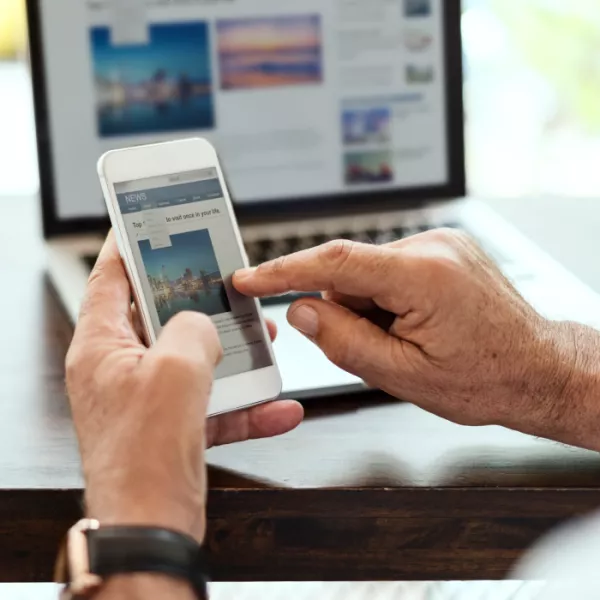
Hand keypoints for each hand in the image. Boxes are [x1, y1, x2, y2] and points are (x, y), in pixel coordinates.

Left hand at [66, 233, 302, 541]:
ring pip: (192, 358)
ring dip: (231, 352)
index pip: (110, 279)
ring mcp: (146, 399)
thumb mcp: (176, 369)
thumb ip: (194, 329)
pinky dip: (244, 403)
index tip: (151, 227)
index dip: (130, 247)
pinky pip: (212, 403)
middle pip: (159, 317)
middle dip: (199, 303)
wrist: (152, 526)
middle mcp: (119, 370)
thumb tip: (204, 326)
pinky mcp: (171, 426)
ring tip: (263, 342)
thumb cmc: (144, 455)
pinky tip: (278, 406)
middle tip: (225, 286)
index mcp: (101, 347)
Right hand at [234, 230, 599, 448]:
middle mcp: (432, 247)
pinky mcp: (441, 249)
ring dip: (370, 308)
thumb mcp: (403, 375)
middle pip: (350, 273)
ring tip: (409, 340)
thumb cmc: (484, 378)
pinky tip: (416, 324)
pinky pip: (388, 270)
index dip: (284, 270)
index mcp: (424, 277)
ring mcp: (440, 244)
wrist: (537, 368)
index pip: (335, 262)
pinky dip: (385, 299)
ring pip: (368, 274)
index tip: (249, 278)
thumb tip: (301, 311)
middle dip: (345, 312)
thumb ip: (344, 341)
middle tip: (379, 347)